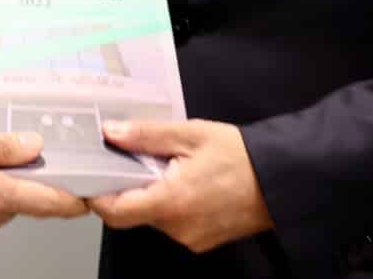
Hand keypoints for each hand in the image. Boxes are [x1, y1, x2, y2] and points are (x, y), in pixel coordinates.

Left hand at [89, 119, 271, 252]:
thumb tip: (109, 132)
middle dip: (125, 187)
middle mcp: (178, 228)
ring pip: (152, 217)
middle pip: (132, 213)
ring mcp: (191, 238)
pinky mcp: (202, 241)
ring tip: (162, 164)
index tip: (89, 174)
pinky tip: (181, 180)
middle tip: (127, 157)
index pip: (115, 211)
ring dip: (149, 193)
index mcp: (171, 202)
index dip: (96, 194)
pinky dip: (168, 203)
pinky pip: (172, 223)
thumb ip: (146, 135)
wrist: (282, 181)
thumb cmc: (239, 155)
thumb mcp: (190, 134)